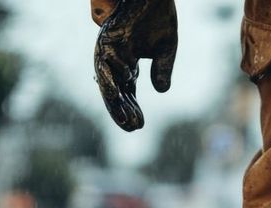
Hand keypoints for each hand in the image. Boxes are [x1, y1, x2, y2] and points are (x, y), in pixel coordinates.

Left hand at [93, 0, 177, 131]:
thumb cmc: (158, 17)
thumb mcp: (166, 49)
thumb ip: (162, 70)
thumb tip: (161, 92)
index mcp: (129, 64)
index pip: (128, 92)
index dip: (133, 108)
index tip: (139, 126)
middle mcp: (116, 60)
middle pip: (115, 91)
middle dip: (122, 110)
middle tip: (130, 127)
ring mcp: (109, 50)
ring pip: (106, 80)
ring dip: (114, 100)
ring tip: (123, 118)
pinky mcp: (106, 38)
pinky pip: (104, 61)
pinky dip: (109, 77)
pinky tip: (116, 92)